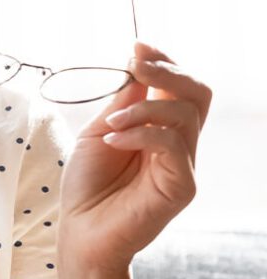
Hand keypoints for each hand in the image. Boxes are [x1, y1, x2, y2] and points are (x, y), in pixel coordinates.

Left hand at [57, 40, 212, 275]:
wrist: (80, 231)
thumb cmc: (87, 185)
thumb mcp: (99, 132)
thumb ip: (123, 104)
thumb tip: (137, 64)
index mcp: (160, 129)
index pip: (181, 87)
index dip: (165, 62)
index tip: (137, 47)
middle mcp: (178, 144)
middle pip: (197, 93)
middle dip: (167, 71)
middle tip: (135, 66)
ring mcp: (182, 165)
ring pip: (185, 114)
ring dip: (143, 108)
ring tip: (111, 124)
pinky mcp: (181, 186)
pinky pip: (172, 144)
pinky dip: (141, 133)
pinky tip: (114, 140)